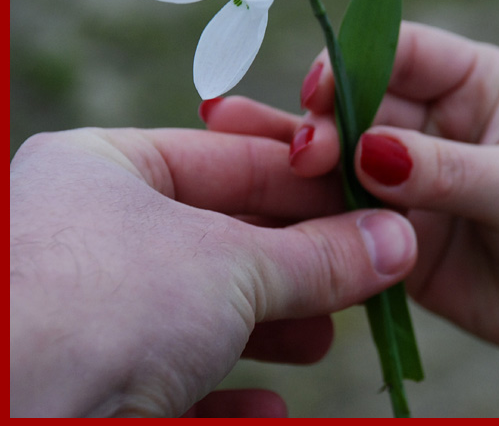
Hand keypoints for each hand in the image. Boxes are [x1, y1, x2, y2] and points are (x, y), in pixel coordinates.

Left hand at [10, 126, 416, 416]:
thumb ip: (320, 257)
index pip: (231, 161)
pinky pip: (172, 383)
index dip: (307, 182)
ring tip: (324, 337)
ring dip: (271, 328)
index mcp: (105, 169)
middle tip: (363, 272)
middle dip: (297, 264)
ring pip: (202, 314)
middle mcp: (89, 235)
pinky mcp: (91, 383)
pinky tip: (269, 410)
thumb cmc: (106, 301)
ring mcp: (87, 313)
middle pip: (222, 241)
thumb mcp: (232, 265)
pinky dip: (228, 396)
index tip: (369, 203)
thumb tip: (398, 241)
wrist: (9, 416)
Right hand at [205, 22, 498, 374]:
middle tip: (297, 147)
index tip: (319, 88)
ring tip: (234, 152)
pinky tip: (267, 210)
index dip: (354, 59)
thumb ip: (446, 169)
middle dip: (322, 122)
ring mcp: (415, 185)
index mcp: (475, 85)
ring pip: (344, 165)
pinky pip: (350, 222)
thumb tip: (366, 151)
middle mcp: (437, 128)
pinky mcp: (401, 238)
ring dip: (298, 163)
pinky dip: (312, 219)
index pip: (402, 51)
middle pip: (360, 108)